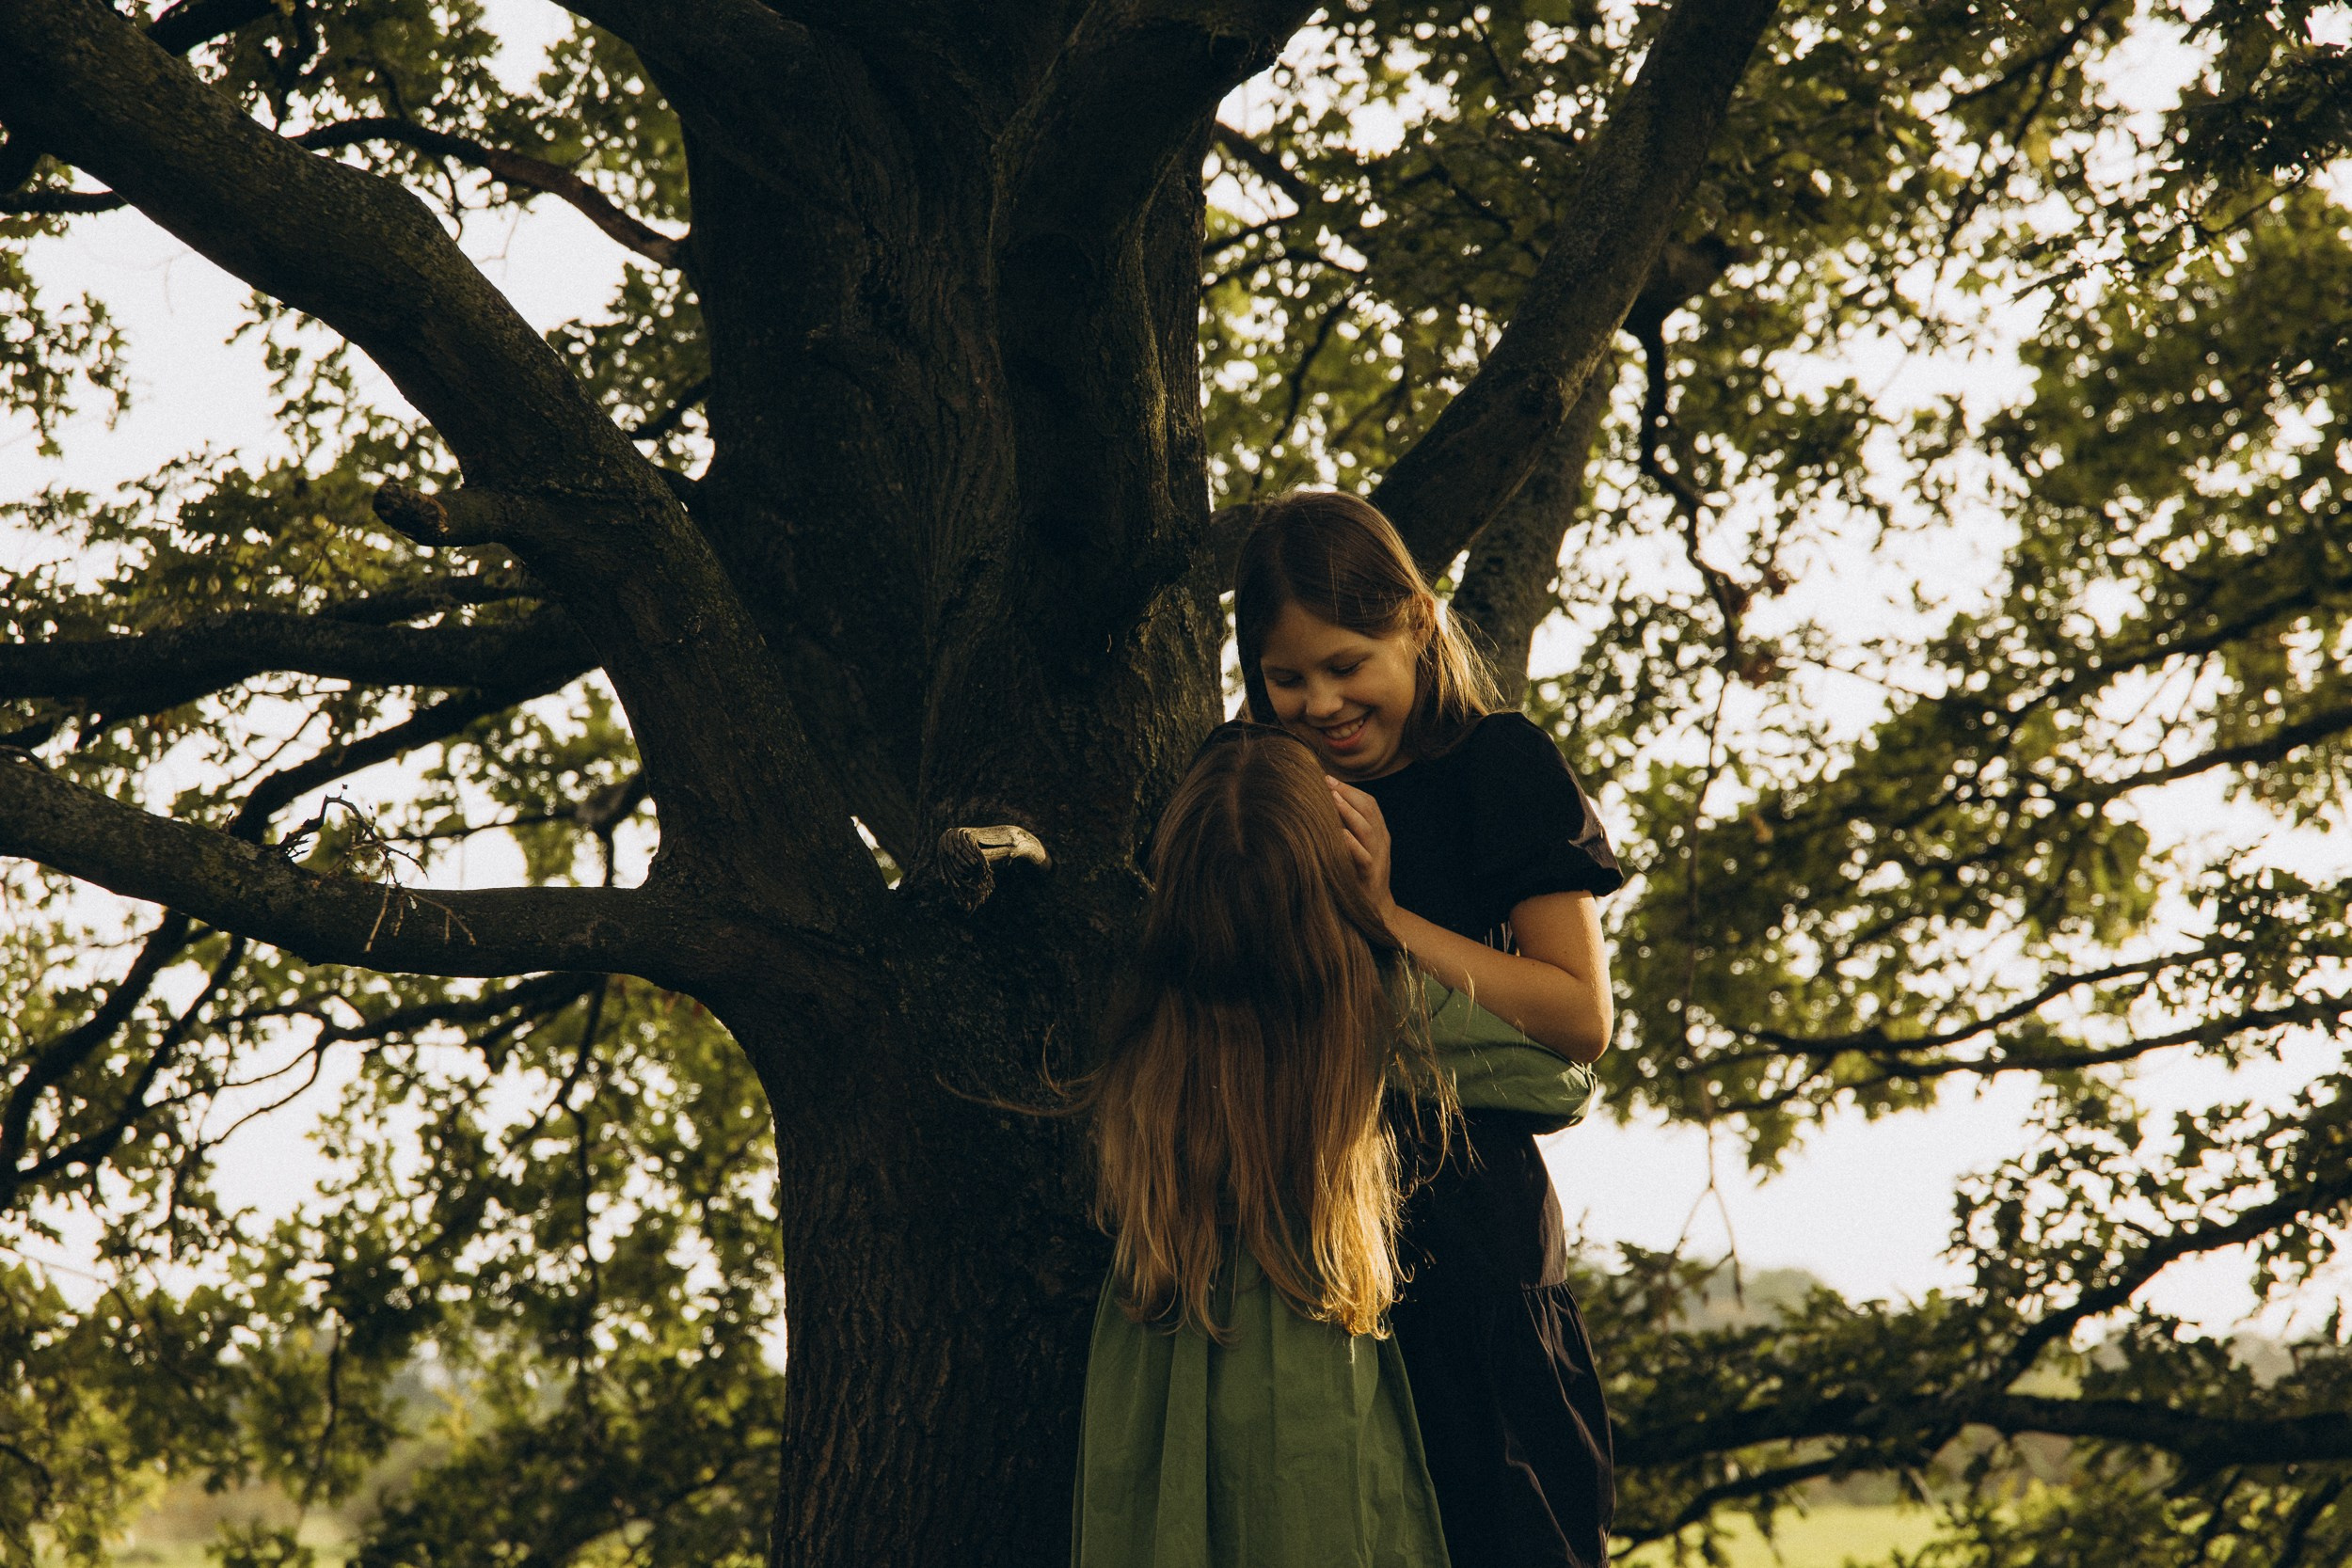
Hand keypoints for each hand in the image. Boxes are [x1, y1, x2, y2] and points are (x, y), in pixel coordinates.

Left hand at [1325, 775, 1396, 926]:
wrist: (1375, 909)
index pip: (1369, 803)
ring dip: (1349, 812)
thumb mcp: (1358, 847)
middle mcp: (1381, 842)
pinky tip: (1339, 834)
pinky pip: (1363, 857)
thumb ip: (1348, 828)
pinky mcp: (1370, 876)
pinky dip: (1352, 844)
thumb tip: (1323, 806)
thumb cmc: (1359, 874)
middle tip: (1326, 782)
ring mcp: (1378, 858)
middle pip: (1369, 810)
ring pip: (1367, 829)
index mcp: (1379, 833)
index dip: (1349, 789)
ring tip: (1332, 799)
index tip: (1328, 778)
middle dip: (1347, 794)